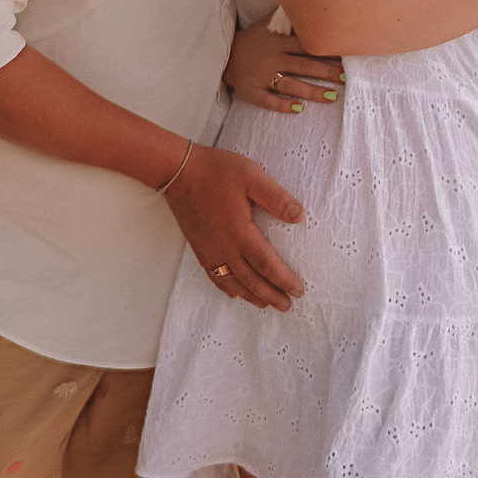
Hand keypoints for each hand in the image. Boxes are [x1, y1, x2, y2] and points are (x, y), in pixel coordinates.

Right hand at [161, 146, 305, 310]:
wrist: (178, 172)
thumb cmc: (215, 172)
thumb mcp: (252, 176)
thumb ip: (276, 197)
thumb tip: (299, 215)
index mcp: (240, 232)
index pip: (266, 264)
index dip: (284, 280)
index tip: (298, 291)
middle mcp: (224, 248)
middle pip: (251, 280)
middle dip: (271, 295)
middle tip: (287, 305)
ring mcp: (209, 250)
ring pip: (233, 282)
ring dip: (251, 296)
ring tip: (266, 304)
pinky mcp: (199, 247)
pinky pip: (214, 276)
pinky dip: (227, 288)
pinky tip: (234, 292)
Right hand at [225, 17, 342, 114]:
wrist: (224, 54)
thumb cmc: (252, 39)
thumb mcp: (267, 23)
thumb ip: (287, 16)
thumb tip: (308, 0)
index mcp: (278, 41)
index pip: (306, 46)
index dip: (325, 49)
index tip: (345, 54)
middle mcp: (272, 58)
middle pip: (303, 66)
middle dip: (326, 72)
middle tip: (346, 78)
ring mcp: (261, 76)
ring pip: (290, 85)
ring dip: (311, 91)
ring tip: (332, 96)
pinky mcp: (252, 91)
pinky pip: (268, 100)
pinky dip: (282, 105)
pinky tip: (298, 108)